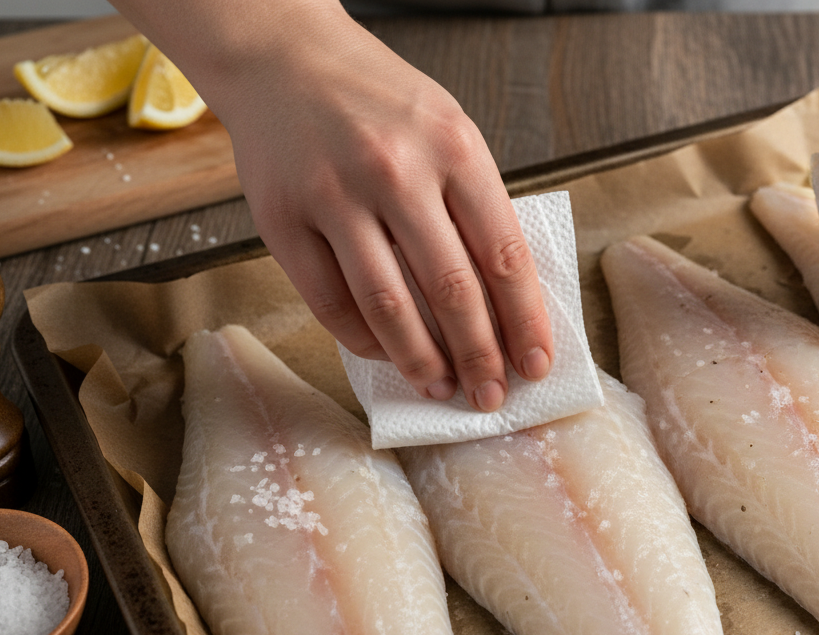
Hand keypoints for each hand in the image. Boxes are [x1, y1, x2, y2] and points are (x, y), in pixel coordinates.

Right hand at [112, 0, 553, 411]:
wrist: (283, 56)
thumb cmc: (378, 101)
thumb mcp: (448, 130)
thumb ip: (476, 205)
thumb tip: (504, 301)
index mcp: (453, 147)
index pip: (504, 254)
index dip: (525, 321)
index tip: (535, 364)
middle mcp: (396, 171)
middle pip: (452, 289)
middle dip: (479, 355)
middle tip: (491, 394)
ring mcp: (334, 195)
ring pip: (389, 306)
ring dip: (421, 361)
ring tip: (441, 388)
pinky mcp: (283, 219)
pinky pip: (330, 303)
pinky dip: (363, 340)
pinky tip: (385, 354)